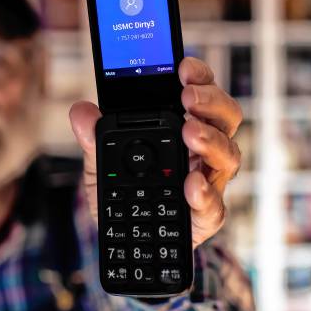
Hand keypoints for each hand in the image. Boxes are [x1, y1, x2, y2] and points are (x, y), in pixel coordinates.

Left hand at [69, 57, 242, 248]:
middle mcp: (203, 150)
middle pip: (225, 118)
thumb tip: (81, 112)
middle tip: (188, 98)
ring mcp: (208, 182)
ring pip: (229, 155)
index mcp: (182, 128)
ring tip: (191, 133)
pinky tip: (192, 185)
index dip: (199, 76)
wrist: (127, 242)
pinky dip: (205, 192)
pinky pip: (215, 204)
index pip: (201, 93)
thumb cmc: (124, 196)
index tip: (184, 68)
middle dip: (211, 102)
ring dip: (212, 140)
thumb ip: (94, 139)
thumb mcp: (102, 164)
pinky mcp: (205, 216)